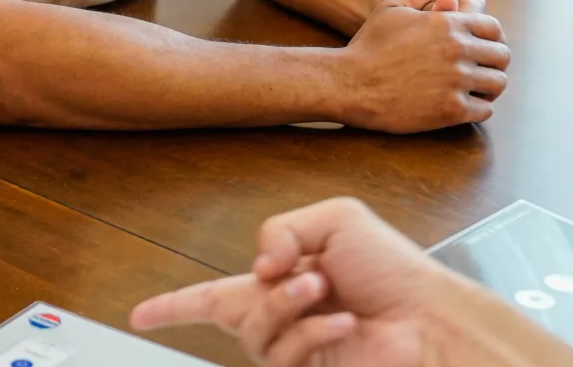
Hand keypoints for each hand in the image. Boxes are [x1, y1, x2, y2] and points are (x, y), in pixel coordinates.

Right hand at [131, 199, 484, 366]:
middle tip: (308, 278)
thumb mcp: (335, 219)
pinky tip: (342, 321)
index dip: (171, 307)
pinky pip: (284, 354)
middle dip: (265, 293)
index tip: (139, 316)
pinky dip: (312, 332)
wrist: (433, 319)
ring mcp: (295, 349)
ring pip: (253, 333)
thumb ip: (281, 229)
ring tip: (324, 293)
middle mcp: (282, 318)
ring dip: (288, 307)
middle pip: (228, 311)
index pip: (211, 297)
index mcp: (281, 280)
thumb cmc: (396, 270)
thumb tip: (257, 267)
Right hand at [333, 0, 509, 132]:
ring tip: (473, 90)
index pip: (494, 28)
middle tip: (479, 71)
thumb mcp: (391, 7)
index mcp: (447, 22)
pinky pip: (484, 110)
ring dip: (488, 87)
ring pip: (497, 84)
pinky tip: (462, 106)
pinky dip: (477, 109)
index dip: (491, 39)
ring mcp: (456, 80)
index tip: (481, 49)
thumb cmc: (369, 45)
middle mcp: (457, 49)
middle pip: (501, 56)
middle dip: (492, 63)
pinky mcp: (451, 109)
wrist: (350, 83)